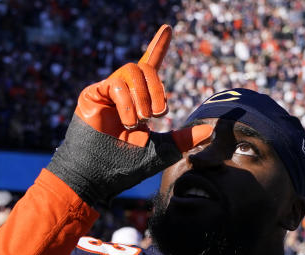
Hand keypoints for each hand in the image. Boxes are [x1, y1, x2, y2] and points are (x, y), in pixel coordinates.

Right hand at [47, 24, 212, 205]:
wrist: (98, 177)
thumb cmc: (125, 166)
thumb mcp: (162, 151)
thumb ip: (184, 139)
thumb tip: (211, 130)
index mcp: (138, 100)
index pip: (148, 66)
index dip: (158, 46)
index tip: (168, 28)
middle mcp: (122, 92)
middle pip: (144, 68)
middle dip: (158, 89)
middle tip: (160, 114)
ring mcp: (106, 92)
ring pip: (132, 71)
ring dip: (144, 97)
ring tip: (142, 121)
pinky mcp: (92, 94)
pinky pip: (117, 84)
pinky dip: (128, 104)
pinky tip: (128, 123)